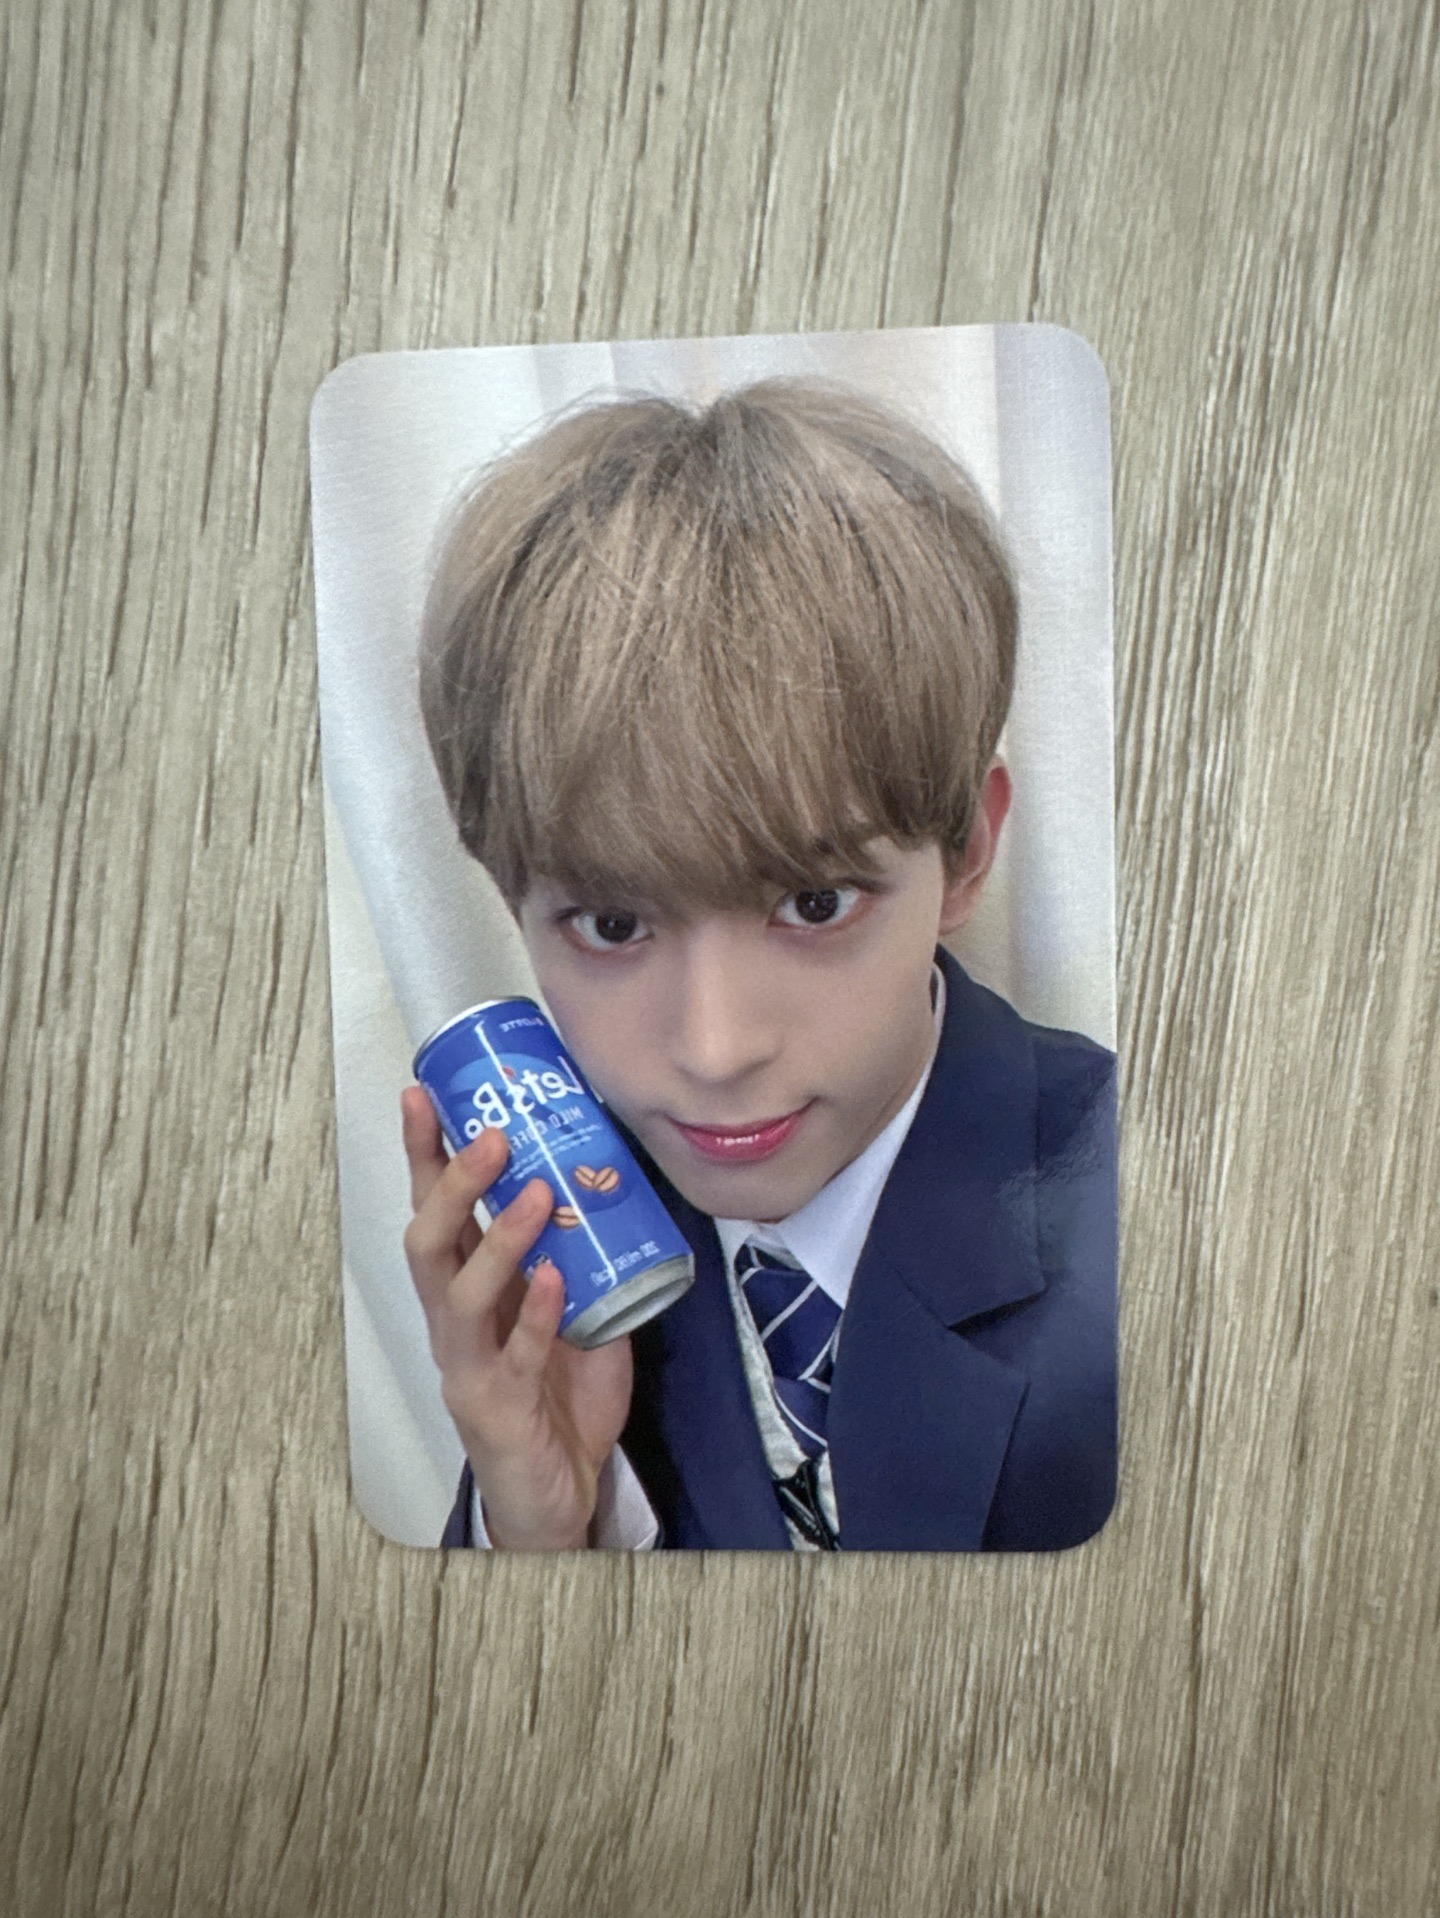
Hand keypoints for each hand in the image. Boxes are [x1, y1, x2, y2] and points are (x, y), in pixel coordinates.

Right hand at [401, 1088, 633, 1549]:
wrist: (557, 1495)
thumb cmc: (557, 1398)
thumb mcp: (574, 1310)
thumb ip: (583, 1256)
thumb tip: (616, 1185)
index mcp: (465, 1290)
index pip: (432, 1209)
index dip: (422, 1153)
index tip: (422, 1093)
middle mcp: (454, 1321)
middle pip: (427, 1240)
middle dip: (453, 1184)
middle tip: (493, 1136)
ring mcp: (469, 1364)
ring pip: (459, 1293)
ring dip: (497, 1239)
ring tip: (539, 1196)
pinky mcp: (498, 1406)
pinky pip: (512, 1354)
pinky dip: (533, 1314)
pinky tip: (555, 1280)